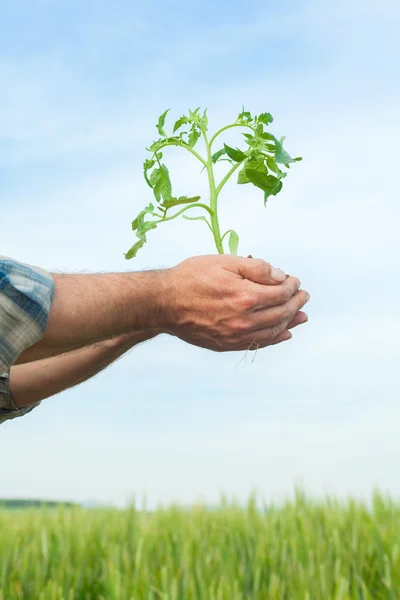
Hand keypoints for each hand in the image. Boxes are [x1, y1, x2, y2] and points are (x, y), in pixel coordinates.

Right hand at [162, 255, 309, 351]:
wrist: (163, 303)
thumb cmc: (190, 278)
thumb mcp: (224, 262)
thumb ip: (256, 268)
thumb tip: (280, 276)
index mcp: (246, 297)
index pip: (280, 293)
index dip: (291, 286)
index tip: (294, 280)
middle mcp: (244, 320)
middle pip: (280, 313)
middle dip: (295, 303)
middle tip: (303, 296)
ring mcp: (235, 336)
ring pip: (273, 331)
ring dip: (290, 322)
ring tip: (301, 316)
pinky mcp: (226, 344)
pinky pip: (257, 344)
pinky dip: (274, 339)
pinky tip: (284, 334)